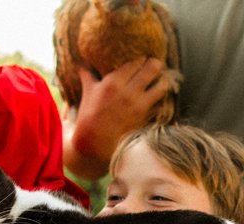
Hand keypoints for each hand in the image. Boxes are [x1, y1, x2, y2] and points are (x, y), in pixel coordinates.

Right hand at [65, 58, 169, 177]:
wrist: (94, 144)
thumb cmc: (88, 118)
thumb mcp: (87, 94)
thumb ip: (87, 77)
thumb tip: (81, 65)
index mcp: (113, 82)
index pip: (136, 61)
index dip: (142, 58)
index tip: (142, 58)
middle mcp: (128, 91)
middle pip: (152, 68)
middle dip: (155, 64)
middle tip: (154, 65)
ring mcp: (139, 105)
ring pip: (162, 85)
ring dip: (163, 81)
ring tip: (161, 80)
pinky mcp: (145, 118)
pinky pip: (160, 103)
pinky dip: (161, 99)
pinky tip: (158, 97)